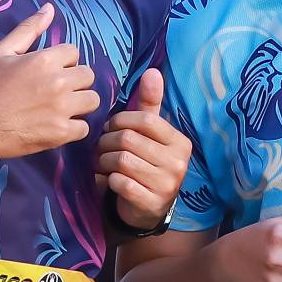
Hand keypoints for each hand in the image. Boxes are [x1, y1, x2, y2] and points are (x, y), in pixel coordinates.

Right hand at [0, 6, 100, 160]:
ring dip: (80, 104)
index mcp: (45, 59)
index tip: (50, 72)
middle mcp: (58, 82)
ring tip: (62, 107)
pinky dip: (74, 128)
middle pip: (88, 76)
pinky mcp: (60, 133)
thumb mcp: (3, 51)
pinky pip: (84, 128)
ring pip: (92, 100)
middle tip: (57, 90)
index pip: (75, 52)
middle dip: (75, 81)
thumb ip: (29, 28)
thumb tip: (49, 8)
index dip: (64, 61)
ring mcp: (61, 109)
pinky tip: (58, 125)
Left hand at [99, 68, 191, 231]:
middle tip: (101, 146)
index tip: (110, 127)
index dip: (121, 120)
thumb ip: (150, 104)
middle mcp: (178, 163)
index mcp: (180, 142)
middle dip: (107, 141)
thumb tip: (153, 71)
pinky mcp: (150, 203)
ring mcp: (166, 185)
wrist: (149, 209)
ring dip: (104, 160)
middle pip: (129, 139)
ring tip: (102, 162)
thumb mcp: (151, 134)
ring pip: (122, 160)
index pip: (146, 119)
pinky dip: (108, 180)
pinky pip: (120, 183)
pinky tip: (108, 179)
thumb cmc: (147, 163)